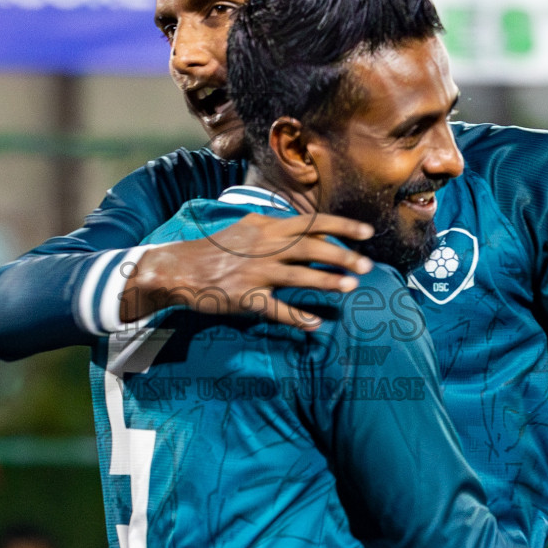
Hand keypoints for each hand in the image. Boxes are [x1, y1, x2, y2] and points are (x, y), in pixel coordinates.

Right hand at [120, 212, 374, 327]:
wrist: (178, 268)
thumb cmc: (216, 250)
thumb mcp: (246, 230)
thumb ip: (276, 229)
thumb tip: (307, 228)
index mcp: (266, 227)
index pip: (312, 222)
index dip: (342, 227)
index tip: (368, 233)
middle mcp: (263, 246)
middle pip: (311, 248)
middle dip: (342, 256)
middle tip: (368, 266)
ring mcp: (254, 272)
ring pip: (298, 276)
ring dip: (326, 282)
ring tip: (350, 289)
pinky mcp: (244, 297)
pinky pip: (275, 309)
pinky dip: (296, 318)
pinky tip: (314, 325)